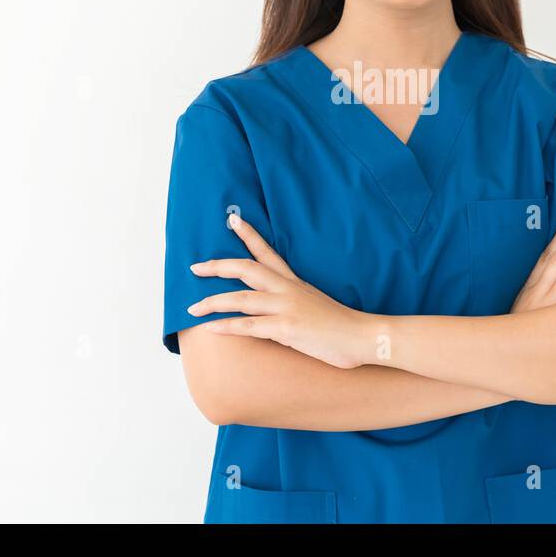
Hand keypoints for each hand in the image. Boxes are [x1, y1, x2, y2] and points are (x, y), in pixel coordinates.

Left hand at [185, 213, 371, 369]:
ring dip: (213, 302)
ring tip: (193, 307)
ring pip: (240, 298)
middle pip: (245, 268)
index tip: (232, 220)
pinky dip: (227, 326)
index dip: (249, 235)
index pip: (267, 252)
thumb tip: (273, 308)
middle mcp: (287, 289)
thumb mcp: (314, 303)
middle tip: (195, 267)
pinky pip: (249, 326)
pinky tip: (211, 329)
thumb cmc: (340, 325)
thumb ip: (292, 301)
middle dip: (217, 267)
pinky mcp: (286, 327)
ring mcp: (286, 307)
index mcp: (294, 282)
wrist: (362, 336)